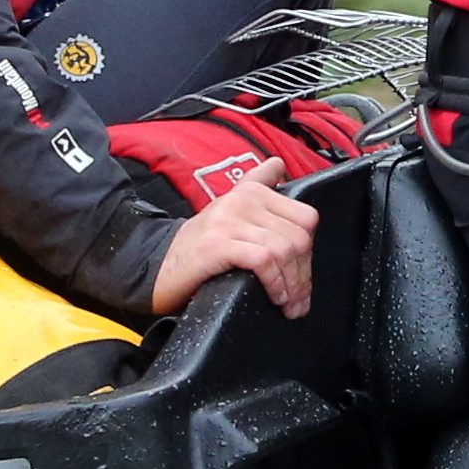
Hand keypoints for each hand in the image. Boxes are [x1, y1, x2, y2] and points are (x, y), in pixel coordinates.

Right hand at [149, 160, 320, 318]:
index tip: (303, 273)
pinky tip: (274, 296)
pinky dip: (275, 282)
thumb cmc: (200, 246)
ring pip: (284, 250)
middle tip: (299, 300)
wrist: (159, 266)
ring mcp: (229, 220)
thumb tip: (278, 164)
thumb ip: (256, 185)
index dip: (309, 251)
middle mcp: (242, 200)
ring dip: (292, 285)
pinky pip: (264, 260)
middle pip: (298, 238)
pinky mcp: (219, 243)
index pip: (305, 217)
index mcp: (251, 191)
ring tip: (288, 304)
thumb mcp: (230, 210)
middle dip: (303, 275)